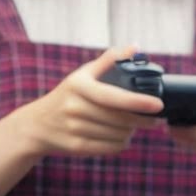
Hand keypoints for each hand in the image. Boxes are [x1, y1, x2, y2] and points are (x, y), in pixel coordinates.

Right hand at [13, 46, 163, 158]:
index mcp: (78, 86)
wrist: (36, 125)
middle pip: (120, 119)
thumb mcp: (81, 76)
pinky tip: (121, 136)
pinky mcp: (76, 146)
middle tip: (154, 119)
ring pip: (118, 135)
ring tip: (134, 126)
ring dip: (131, 132)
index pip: (114, 97)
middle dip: (142, 120)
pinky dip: (121, 143)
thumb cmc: (66, 97)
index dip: (138, 102)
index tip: (158, 105)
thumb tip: (135, 47)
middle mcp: (74, 107)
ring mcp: (74, 128)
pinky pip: (110, 148)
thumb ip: (108, 61)